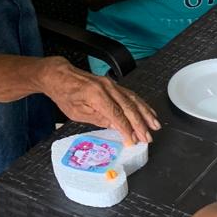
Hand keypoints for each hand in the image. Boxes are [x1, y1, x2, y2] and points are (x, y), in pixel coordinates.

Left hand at [36, 57, 159, 144]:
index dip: (127, 129)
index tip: (133, 141)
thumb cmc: (65, 94)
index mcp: (96, 95)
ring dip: (146, 113)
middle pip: (129, 107)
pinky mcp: (113, 84)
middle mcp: (107, 87)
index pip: (117, 115)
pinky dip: (141, 104)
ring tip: (155, 125)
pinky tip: (148, 111)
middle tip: (148, 137)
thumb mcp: (76, 112)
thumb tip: (116, 125)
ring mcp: (112, 84)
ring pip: (134, 99)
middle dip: (140, 124)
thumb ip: (98, 118)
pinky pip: (131, 94)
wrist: (60, 76)